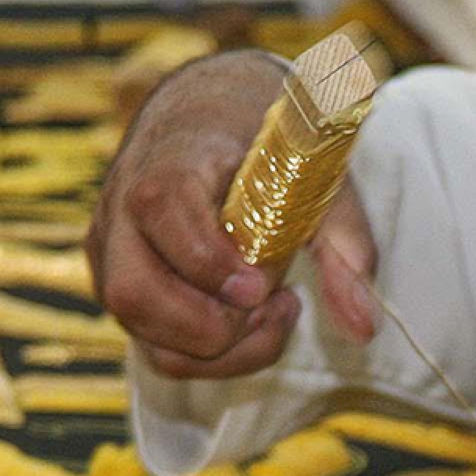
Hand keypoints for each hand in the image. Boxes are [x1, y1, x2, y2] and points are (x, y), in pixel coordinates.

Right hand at [87, 53, 378, 380]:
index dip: (211, 262)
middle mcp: (122, 210)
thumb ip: (347, 246)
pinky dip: (211, 357)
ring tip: (272, 312)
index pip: (162, 211)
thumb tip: (365, 329)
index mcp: (169, 161)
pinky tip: (249, 322)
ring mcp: (111, 255)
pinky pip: (156, 348)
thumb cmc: (266, 148)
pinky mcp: (119, 288)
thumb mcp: (318, 180)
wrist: (208, 118)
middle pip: (137, 295)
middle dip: (215, 326)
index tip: (262, 286)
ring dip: (222, 351)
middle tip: (273, 303)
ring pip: (146, 336)